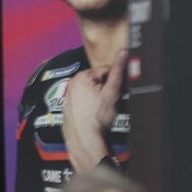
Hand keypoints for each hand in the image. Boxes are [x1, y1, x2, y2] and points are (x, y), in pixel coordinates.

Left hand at [62, 50, 125, 172]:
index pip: (106, 70)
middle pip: (98, 80)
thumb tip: (124, 53)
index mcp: (80, 77)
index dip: (114, 81)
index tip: (114, 92)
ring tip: (100, 109)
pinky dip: (90, 105)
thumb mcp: (112, 91)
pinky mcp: (68, 106)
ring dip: (99, 97)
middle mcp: (71, 84)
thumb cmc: (96, 118)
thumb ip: (118, 70)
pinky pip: (84, 101)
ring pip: (92, 91)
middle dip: (106, 89)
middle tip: (108, 101)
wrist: (84, 138)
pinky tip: (93, 113)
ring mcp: (68, 96)